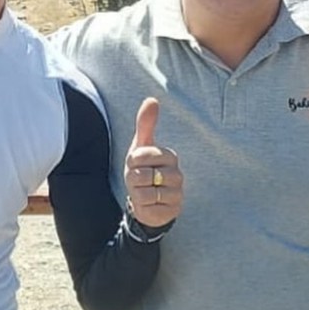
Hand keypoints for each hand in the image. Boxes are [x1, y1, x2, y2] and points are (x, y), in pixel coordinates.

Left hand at [124, 97, 182, 227]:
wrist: (148, 201)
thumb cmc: (144, 170)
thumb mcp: (140, 147)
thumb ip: (146, 124)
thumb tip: (152, 99)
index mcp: (170, 156)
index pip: (139, 155)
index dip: (132, 162)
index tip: (137, 165)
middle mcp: (177, 174)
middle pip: (141, 175)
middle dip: (133, 180)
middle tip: (140, 181)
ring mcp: (177, 193)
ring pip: (144, 192)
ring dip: (137, 194)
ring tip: (144, 192)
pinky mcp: (172, 210)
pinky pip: (148, 207)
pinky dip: (143, 207)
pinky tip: (150, 204)